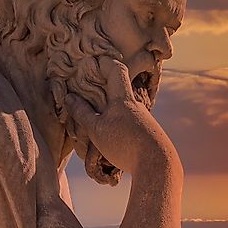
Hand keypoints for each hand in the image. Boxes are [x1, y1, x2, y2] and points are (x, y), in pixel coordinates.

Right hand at [64, 57, 175, 174]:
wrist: (157, 165)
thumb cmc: (125, 143)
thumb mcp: (97, 129)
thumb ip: (82, 112)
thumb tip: (69, 96)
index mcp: (124, 98)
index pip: (117, 69)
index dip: (104, 62)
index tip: (91, 63)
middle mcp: (136, 105)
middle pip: (120, 89)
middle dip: (103, 88)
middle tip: (85, 91)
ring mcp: (143, 120)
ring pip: (123, 108)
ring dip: (109, 110)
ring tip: (94, 120)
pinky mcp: (146, 134)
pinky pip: (128, 123)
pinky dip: (117, 124)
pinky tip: (109, 138)